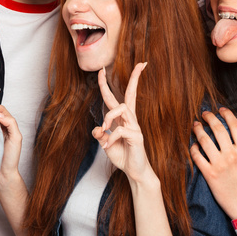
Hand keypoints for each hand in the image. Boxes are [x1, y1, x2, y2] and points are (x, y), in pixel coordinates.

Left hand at [92, 64, 155, 184]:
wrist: (135, 172)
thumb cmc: (122, 156)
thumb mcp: (106, 144)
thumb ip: (100, 135)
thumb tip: (97, 128)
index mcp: (122, 119)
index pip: (115, 98)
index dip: (107, 84)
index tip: (102, 70)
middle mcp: (130, 119)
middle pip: (130, 94)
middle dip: (134, 78)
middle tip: (139, 64)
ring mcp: (135, 126)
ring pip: (122, 108)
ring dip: (108, 117)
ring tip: (103, 130)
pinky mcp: (137, 136)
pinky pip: (120, 130)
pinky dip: (110, 138)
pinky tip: (107, 147)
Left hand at [189, 108, 236, 218]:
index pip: (234, 125)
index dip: (226, 114)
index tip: (220, 109)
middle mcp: (232, 155)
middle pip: (218, 129)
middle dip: (209, 117)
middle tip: (204, 113)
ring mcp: (220, 164)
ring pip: (205, 141)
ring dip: (198, 130)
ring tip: (195, 125)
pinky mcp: (210, 174)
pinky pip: (198, 157)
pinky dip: (193, 148)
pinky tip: (193, 145)